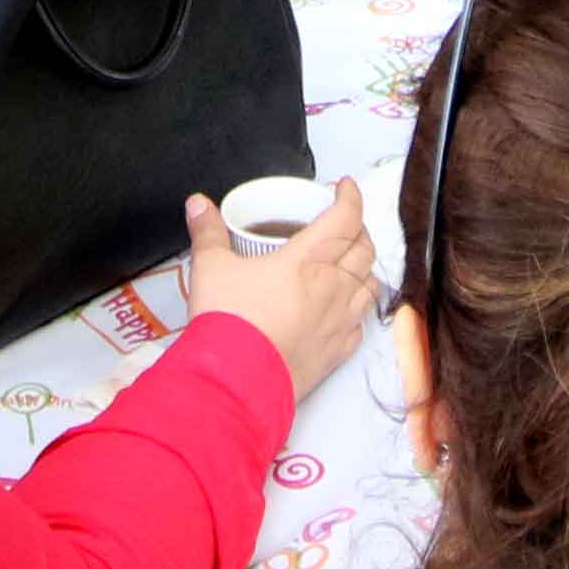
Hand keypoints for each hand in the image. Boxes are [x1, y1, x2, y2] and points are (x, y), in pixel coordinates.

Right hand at [175, 186, 376, 397]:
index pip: (344, 218)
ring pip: (370, 286)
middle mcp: (332, 287)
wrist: (235, 381)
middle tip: (343, 223)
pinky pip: (360, 325)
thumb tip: (198, 203)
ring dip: (364, 268)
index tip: (345, 187)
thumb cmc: (227, 320)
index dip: (351, 197)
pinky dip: (357, 310)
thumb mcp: (210, 268)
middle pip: (364, 249)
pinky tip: (343, 309)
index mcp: (306, 259)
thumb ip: (208, 232)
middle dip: (358, 229)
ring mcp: (339, 322)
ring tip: (348, 263)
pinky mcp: (337, 354)